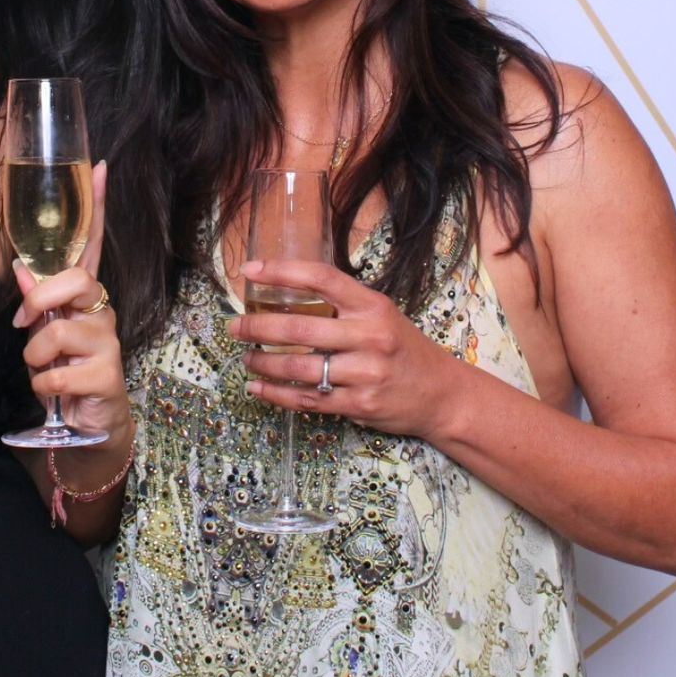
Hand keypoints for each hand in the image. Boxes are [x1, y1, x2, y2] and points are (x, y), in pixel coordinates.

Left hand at [11, 160, 129, 438]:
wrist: (88, 429)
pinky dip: (43, 386)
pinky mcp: (107, 375)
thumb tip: (19, 267)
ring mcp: (109, 342)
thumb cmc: (66, 374)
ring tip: (47, 371)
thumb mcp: (44, 336)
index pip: (92, 244)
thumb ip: (36, 301)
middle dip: (39, 302)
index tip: (98, 166)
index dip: (97, 206)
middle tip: (27, 327)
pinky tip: (58, 393)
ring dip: (36, 357)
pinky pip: (56, 372)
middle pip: (75, 280)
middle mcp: (102, 311)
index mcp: (86, 296)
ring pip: (56, 332)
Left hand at [227, 259, 461, 439]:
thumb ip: (343, 306)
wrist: (441, 394)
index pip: (322, 278)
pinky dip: (276, 394)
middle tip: (234, 326)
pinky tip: (258, 387)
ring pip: (298, 367)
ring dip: (263, 363)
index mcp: (372, 306)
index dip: (282, 271)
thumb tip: (287, 294)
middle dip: (257, 327)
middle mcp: (369, 336)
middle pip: (299, 328)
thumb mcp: (381, 315)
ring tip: (247, 358)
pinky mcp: (359, 405)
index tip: (250, 271)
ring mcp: (364, 373)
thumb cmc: (404, 349)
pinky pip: (307, 399)